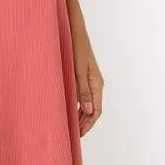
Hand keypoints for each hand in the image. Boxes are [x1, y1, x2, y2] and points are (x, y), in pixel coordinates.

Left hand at [71, 15, 103, 136]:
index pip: (96, 111)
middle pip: (93, 109)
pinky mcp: (83, 74)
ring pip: (88, 103)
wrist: (73, 29)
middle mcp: (95, 83)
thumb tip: (89, 111)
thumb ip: (83, 90)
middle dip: (84, 123)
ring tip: (71, 125)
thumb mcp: (77, 70)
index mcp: (96, 84)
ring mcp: (89, 79)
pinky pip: (83, 94)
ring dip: (81, 115)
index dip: (88, 124)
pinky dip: (77, 104)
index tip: (78, 135)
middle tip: (73, 135)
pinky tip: (69, 108)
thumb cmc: (75, 47)